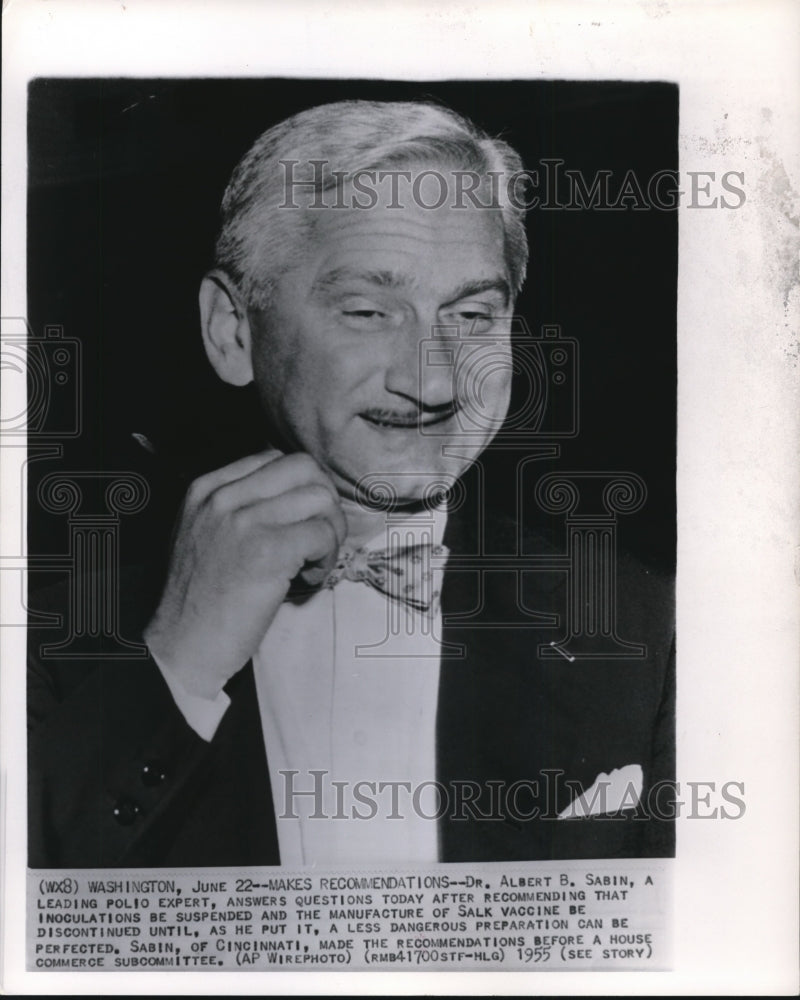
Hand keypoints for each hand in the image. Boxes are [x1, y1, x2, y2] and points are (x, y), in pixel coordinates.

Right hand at [143, 449, 345, 698]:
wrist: (182, 648)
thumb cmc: (200, 601)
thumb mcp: (203, 535)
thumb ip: (237, 508)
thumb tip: (295, 495)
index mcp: (205, 489)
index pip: (275, 458)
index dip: (299, 488)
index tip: (298, 522)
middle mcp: (222, 497)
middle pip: (304, 467)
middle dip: (323, 502)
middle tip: (317, 539)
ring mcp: (243, 521)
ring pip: (320, 498)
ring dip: (329, 532)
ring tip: (312, 563)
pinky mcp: (266, 550)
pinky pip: (322, 533)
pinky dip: (327, 557)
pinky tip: (307, 578)